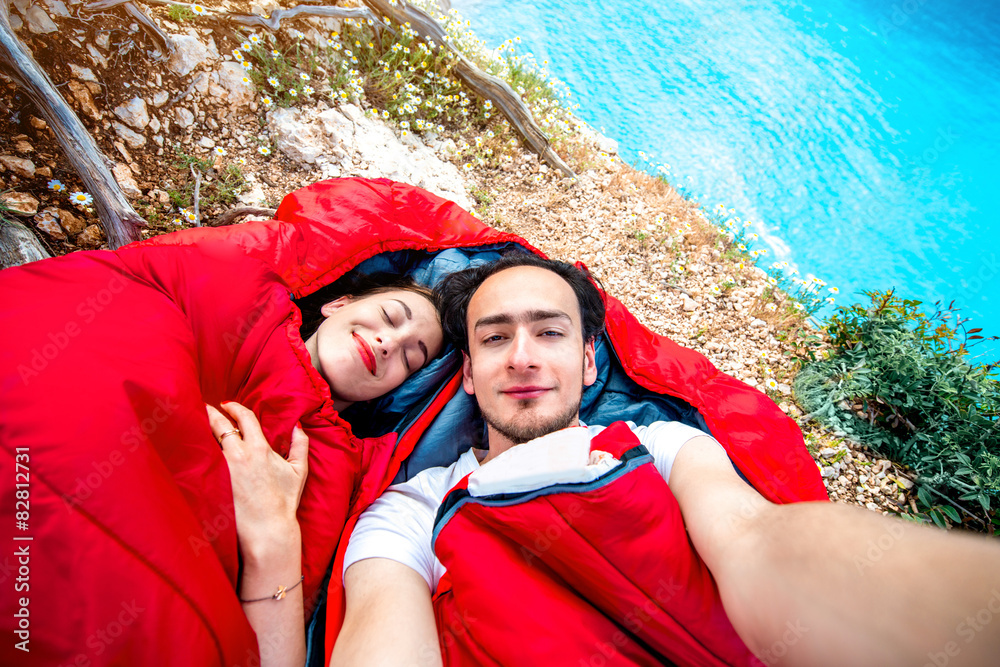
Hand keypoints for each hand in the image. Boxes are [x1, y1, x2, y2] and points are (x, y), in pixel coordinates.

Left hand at [206, 402, 309, 563]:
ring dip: (200, 431)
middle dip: (209, 413)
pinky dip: (197, 453)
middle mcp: (238, 455)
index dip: (234, 407)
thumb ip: (300, 445)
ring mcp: (222, 469)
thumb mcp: (298, 471)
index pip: (244, 418)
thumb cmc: (284, 502)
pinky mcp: (212, 483)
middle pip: (219, 425)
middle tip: (202, 407)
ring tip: (194, 426)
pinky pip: (202, 462)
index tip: (226, 404)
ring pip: (207, 442)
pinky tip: (191, 450)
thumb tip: (298, 427)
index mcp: (259, 448)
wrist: (267, 529)